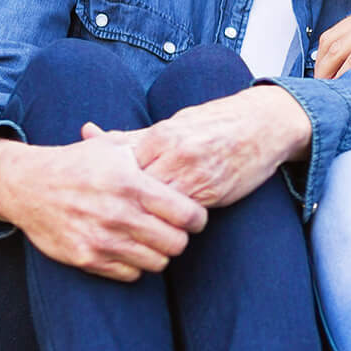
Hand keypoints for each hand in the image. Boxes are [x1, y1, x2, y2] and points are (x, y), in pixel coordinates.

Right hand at [0, 135, 207, 280]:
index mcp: (132, 184)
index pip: (188, 215)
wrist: (26, 186)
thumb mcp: (113, 148)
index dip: (197, 218)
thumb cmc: (78, 164)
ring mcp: (102, 239)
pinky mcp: (86, 258)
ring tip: (149, 238)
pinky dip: (134, 265)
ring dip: (157, 252)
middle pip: (177, 244)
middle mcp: (119, 214)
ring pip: (157, 263)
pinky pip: (131, 274)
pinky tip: (127, 248)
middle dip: (179, 237)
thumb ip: (150, 155)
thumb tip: (184, 158)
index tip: (192, 217)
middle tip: (170, 229)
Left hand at [83, 86, 310, 209]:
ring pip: (158, 208)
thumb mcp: (171, 124)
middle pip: (135, 191)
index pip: (120, 167)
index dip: (106, 185)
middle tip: (104, 217)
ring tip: (129, 227)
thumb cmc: (214, 123)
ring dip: (144, 218)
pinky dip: (169, 222)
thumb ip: (129, 136)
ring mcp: (196, 176)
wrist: (264, 125)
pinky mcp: (213, 194)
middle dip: (120, 205)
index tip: (96, 195)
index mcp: (161, 135)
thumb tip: (86, 132)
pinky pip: (182, 216)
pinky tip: (159, 226)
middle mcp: (176, 156)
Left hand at [312, 0, 350, 83]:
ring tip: (328, 93)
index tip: (322, 77)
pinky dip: (346, 75)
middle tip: (319, 90)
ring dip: (329, 73)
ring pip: (340, 49)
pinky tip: (344, 88)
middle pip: (332, 40)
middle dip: (321, 67)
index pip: (336, 31)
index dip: (323, 57)